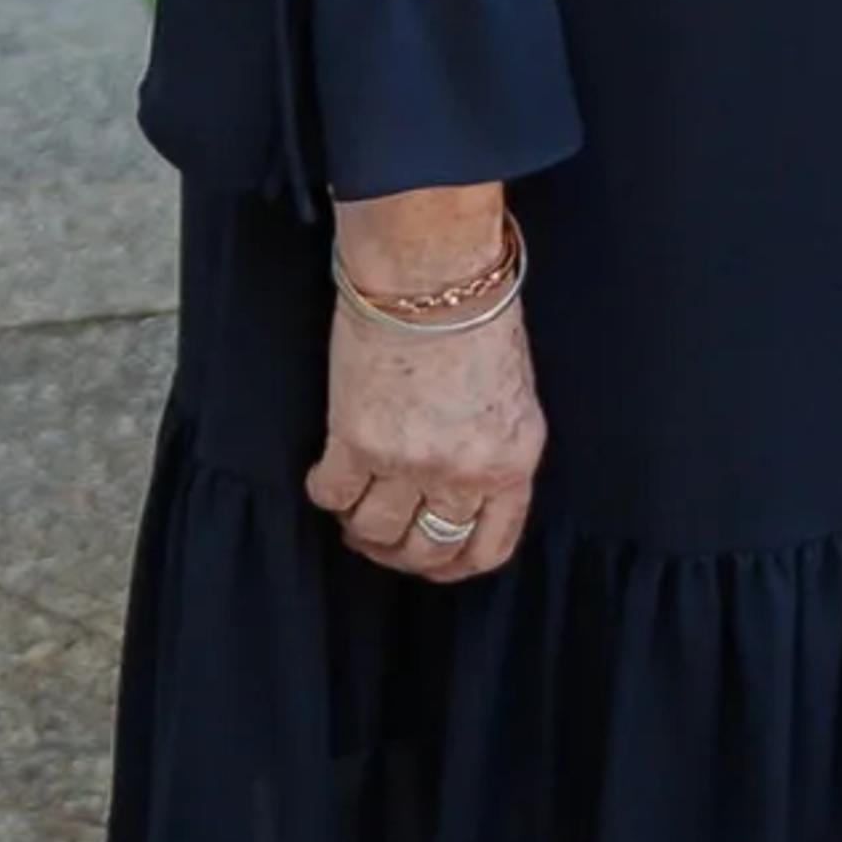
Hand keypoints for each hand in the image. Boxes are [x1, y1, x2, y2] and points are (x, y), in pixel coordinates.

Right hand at [309, 185, 542, 578]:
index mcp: (515, 462)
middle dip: (400, 552)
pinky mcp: (357, 441)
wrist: (432, 275)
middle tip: (382, 536)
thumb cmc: (478, 320)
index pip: (488, 548)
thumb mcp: (513, 397)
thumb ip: (494, 452)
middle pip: (426, 549)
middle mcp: (465, 471)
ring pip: (374, 531)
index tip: (432, 561)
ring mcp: (410, 462)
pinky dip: (326, 491)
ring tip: (354, 506)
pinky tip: (328, 473)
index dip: (454, 565)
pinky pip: (332, 496)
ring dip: (359, 527)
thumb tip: (463, 493)